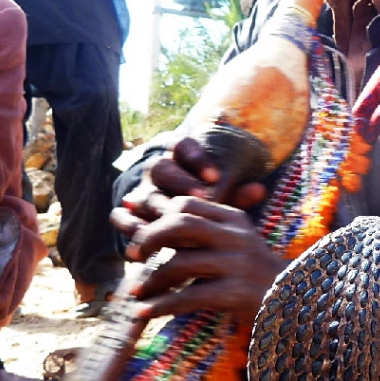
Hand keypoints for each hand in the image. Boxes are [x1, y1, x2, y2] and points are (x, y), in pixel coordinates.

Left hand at [112, 196, 287, 322]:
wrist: (296, 304)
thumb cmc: (255, 274)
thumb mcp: (237, 242)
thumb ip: (204, 231)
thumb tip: (153, 218)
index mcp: (235, 220)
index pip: (188, 204)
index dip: (159, 215)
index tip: (141, 234)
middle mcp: (237, 237)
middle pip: (181, 224)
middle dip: (150, 238)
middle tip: (132, 255)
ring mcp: (237, 265)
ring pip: (180, 263)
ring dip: (151, 279)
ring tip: (137, 293)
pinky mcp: (235, 294)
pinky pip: (188, 297)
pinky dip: (161, 306)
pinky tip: (144, 313)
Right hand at [121, 136, 267, 223]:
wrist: (183, 229)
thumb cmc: (210, 206)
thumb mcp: (225, 199)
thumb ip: (238, 195)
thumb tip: (260, 190)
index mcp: (181, 158)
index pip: (183, 145)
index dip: (198, 158)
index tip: (216, 176)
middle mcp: (159, 173)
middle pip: (161, 168)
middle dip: (181, 182)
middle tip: (201, 197)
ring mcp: (142, 193)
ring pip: (143, 194)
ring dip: (158, 208)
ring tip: (173, 222)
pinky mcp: (129, 215)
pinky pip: (119, 215)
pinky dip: (128, 223)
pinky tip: (142, 235)